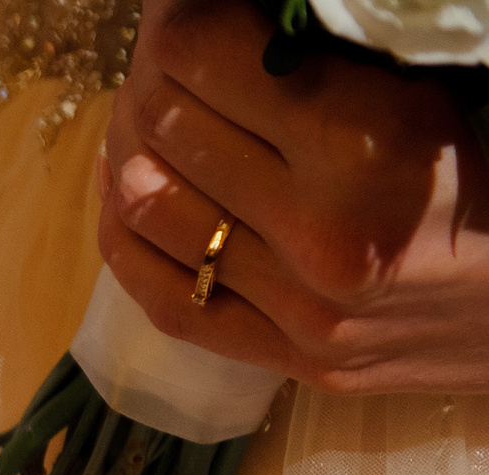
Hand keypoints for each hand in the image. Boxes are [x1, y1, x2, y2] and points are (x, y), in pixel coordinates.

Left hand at [99, 0, 488, 393]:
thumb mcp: (426, 94)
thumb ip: (329, 64)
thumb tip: (233, 28)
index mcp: (368, 142)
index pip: (207, 58)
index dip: (184, 19)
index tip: (186, 8)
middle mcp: (322, 229)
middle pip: (170, 125)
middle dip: (157, 74)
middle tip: (165, 54)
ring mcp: (299, 308)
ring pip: (149, 208)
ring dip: (132, 149)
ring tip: (147, 115)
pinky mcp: (288, 360)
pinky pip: (164, 296)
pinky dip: (127, 237)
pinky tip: (126, 191)